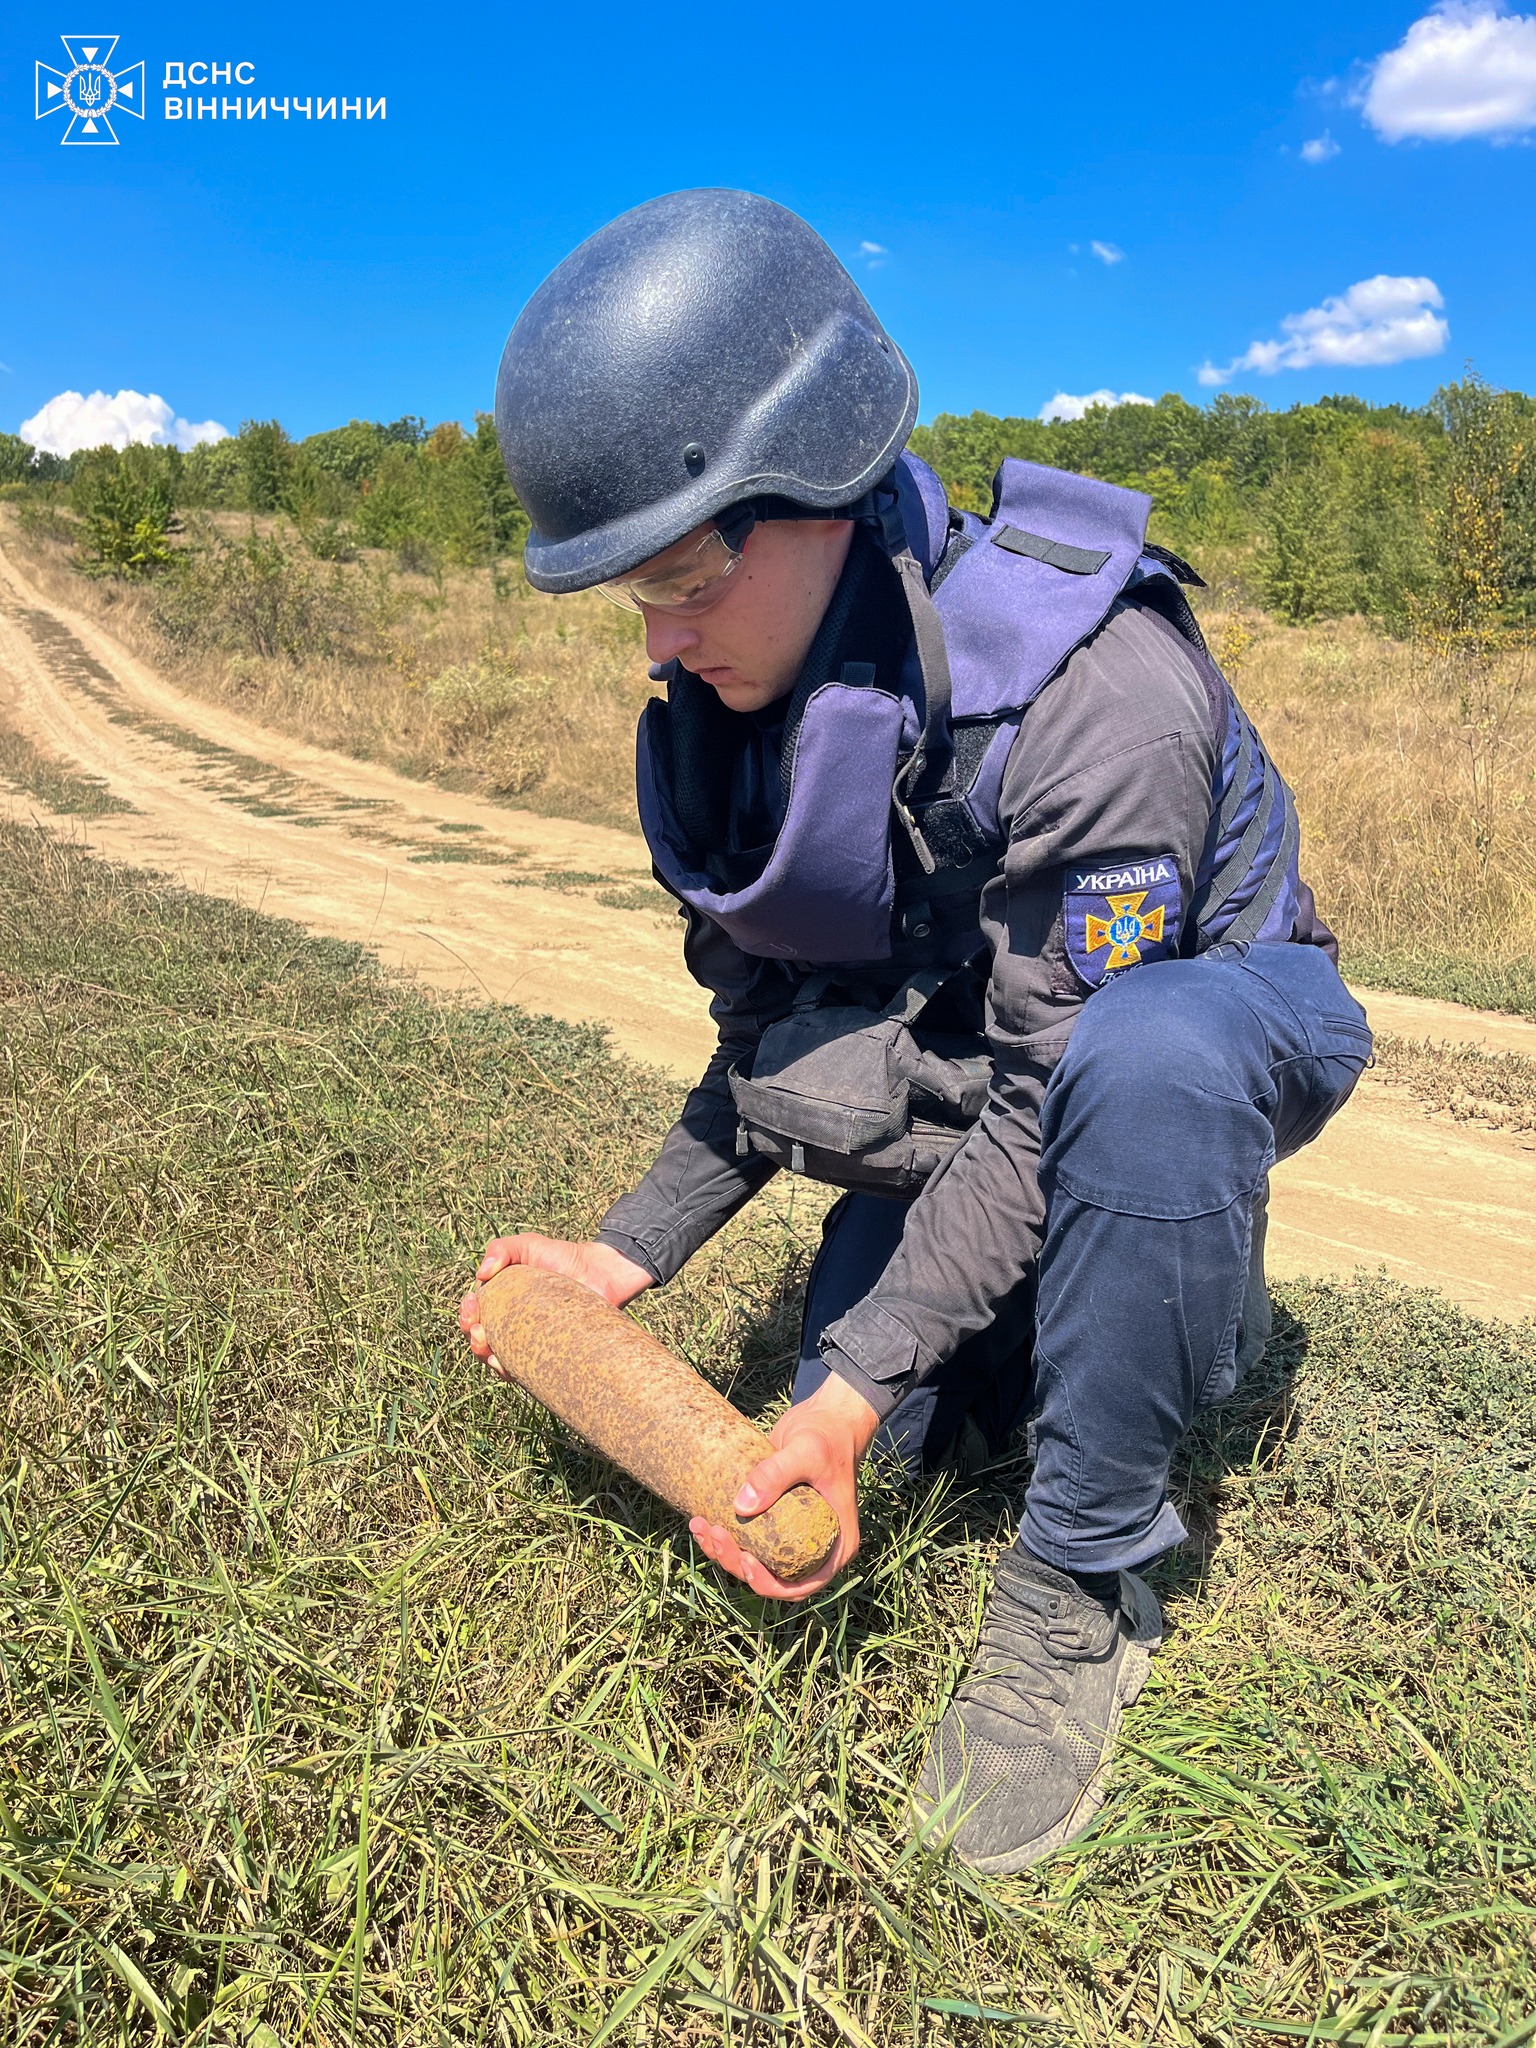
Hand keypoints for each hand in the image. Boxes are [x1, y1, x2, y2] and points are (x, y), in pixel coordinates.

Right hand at [459, 1233, 652, 1370]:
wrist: (600, 1272)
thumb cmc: (562, 1256)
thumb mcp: (527, 1245)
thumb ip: (501, 1249)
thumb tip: (481, 1274)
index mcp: (500, 1300)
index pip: (474, 1314)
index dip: (466, 1314)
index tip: (472, 1307)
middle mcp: (510, 1323)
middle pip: (481, 1340)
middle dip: (473, 1338)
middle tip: (479, 1330)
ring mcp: (528, 1341)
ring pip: (498, 1359)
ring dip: (487, 1358)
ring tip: (490, 1350)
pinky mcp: (546, 1355)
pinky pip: (524, 1371)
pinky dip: (512, 1372)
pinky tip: (508, 1366)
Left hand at [689, 1372, 879, 1601]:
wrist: (825, 1416)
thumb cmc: (827, 1435)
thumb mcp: (806, 1452)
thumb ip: (776, 1474)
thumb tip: (740, 1506)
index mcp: (835, 1546)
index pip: (802, 1585)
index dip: (771, 1585)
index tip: (746, 1562)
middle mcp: (813, 1548)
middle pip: (771, 1577)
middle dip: (735, 1563)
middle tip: (713, 1533)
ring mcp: (791, 1536)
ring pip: (754, 1561)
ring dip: (722, 1551)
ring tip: (700, 1525)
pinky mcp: (773, 1520)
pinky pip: (747, 1539)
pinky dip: (722, 1534)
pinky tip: (700, 1518)